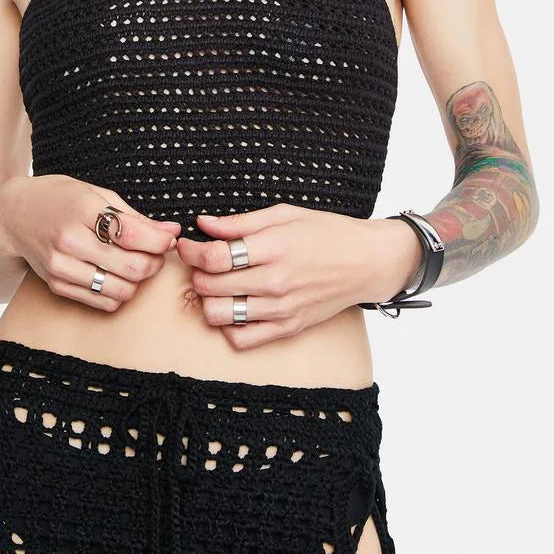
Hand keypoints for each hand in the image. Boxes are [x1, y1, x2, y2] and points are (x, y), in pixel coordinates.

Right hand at [0, 174, 180, 310]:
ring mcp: (61, 267)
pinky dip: (120, 293)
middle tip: (158, 253)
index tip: (170, 239)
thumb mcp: (98, 194)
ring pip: (120, 290)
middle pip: (131, 266)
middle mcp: (70, 241)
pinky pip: (103, 302)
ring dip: (139, 281)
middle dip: (155, 262)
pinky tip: (118, 276)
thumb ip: (135, 217)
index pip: (133, 234)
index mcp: (83, 210)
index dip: (160, 241)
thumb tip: (172, 233)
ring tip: (138, 264)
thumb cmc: (61, 199)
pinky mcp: (57, 286)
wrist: (15, 216)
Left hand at [176, 204, 418, 349]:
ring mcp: (282, 308)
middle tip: (201, 264)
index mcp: (274, 247)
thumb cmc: (326, 232)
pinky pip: (242, 339)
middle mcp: (276, 281)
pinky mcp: (288, 328)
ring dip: (207, 301)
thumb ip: (241, 222)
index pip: (216, 257)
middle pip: (211, 286)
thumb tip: (204, 224)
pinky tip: (233, 308)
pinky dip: (228, 326)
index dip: (192, 252)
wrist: (366, 262)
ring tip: (215, 287)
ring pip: (220, 315)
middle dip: (196, 274)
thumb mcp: (284, 214)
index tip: (186, 245)